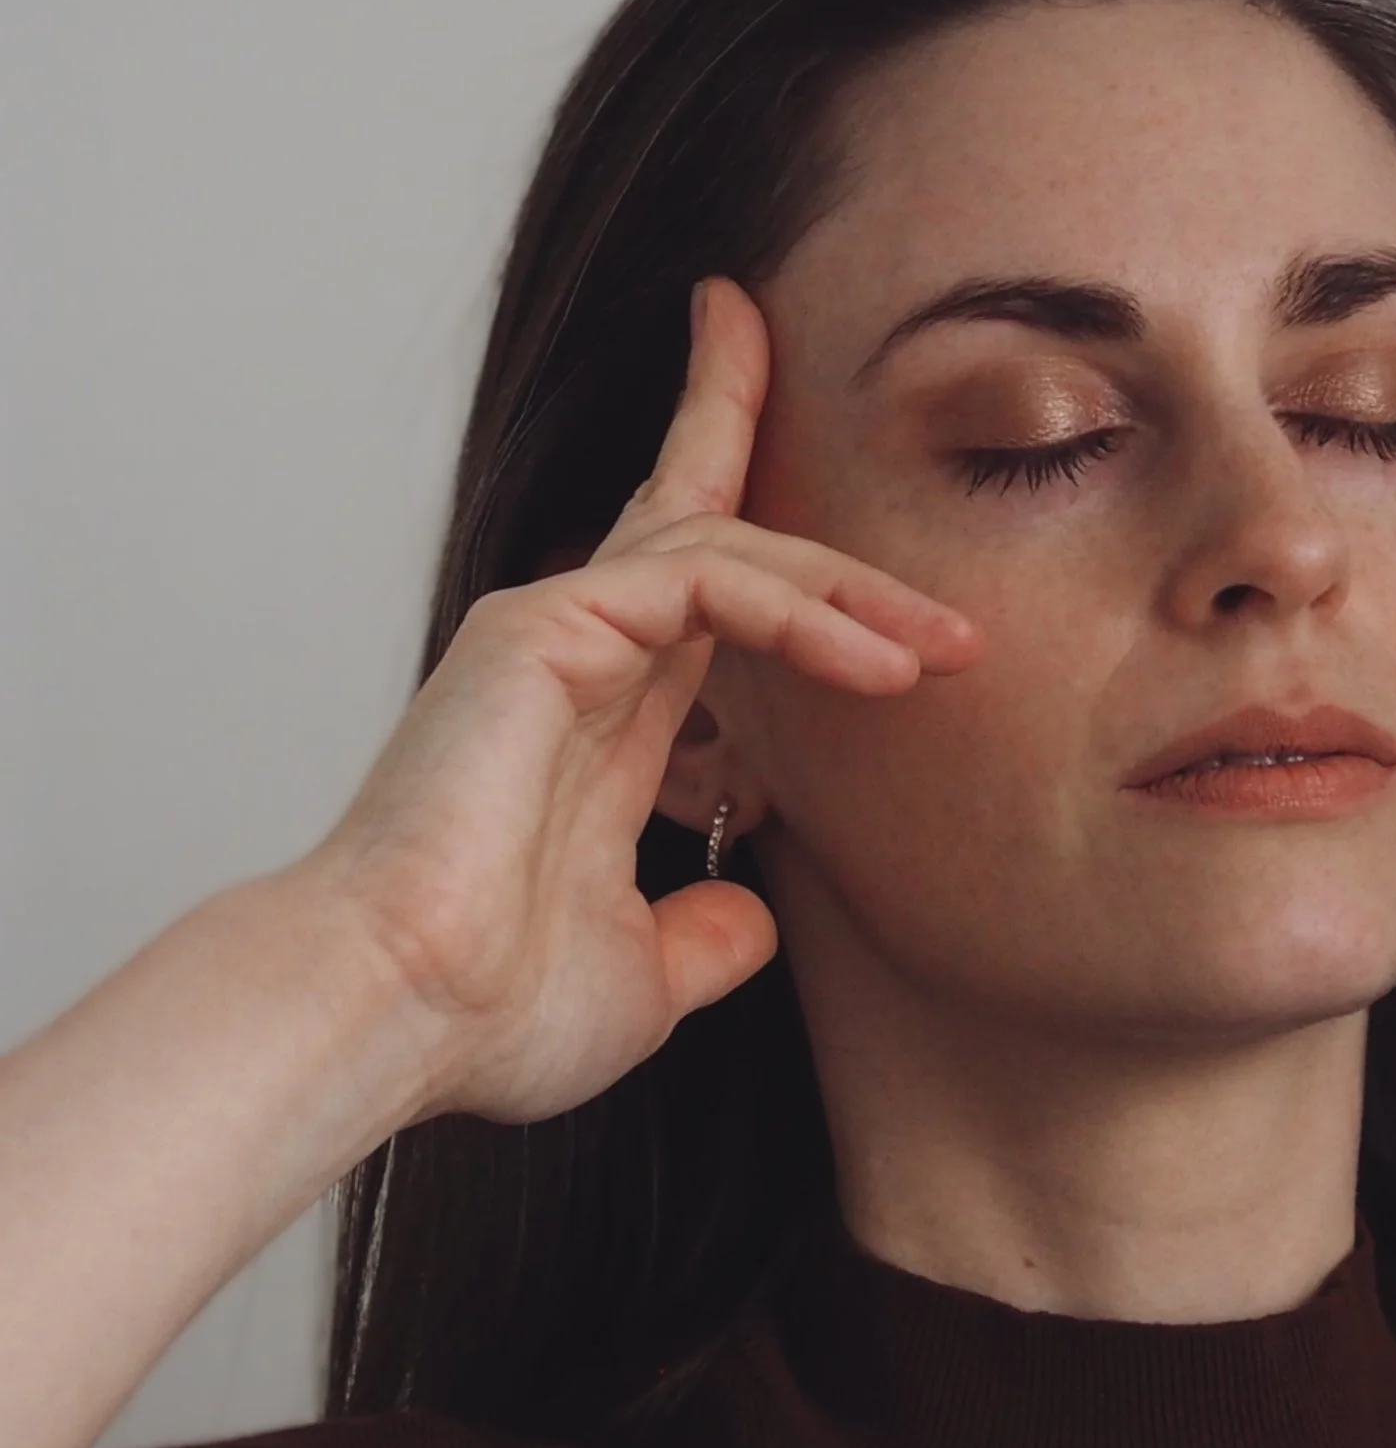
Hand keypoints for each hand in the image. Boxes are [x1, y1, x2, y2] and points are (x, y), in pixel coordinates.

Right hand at [304, 277, 979, 1121]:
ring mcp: (555, 632)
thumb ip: (704, 939)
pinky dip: (799, 611)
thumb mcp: (643, 978)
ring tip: (948, 644)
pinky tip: (881, 664)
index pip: (700, 601)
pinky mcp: (543, 627)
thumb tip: (757, 923)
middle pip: (688, 504)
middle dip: (752, 425)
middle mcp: (577, 657)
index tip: (876, 568)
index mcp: (601, 725)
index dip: (782, 562)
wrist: (395, 1022)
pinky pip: (702, 580)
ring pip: (725, 544)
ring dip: (851, 587)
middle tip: (866, 454)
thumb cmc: (482, 1012)